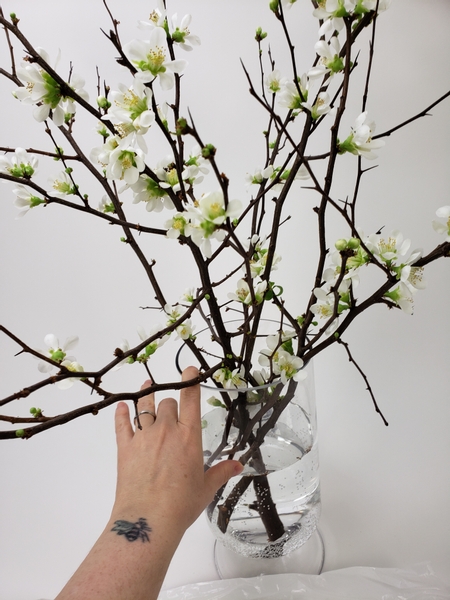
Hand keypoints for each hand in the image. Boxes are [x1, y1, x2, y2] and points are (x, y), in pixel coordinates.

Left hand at [113, 366, 242, 535]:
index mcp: (189, 437)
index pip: (190, 399)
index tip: (189, 369)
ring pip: (144, 408)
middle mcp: (166, 430)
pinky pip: (122, 424)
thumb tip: (238, 466)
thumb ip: (222, 472)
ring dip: (146, 397)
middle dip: (170, 402)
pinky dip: (121, 414)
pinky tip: (121, 407)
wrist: (148, 520)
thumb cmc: (181, 505)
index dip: (190, 381)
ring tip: (146, 387)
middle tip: (171, 410)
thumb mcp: (206, 488)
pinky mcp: (124, 447)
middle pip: (167, 403)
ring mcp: (143, 437)